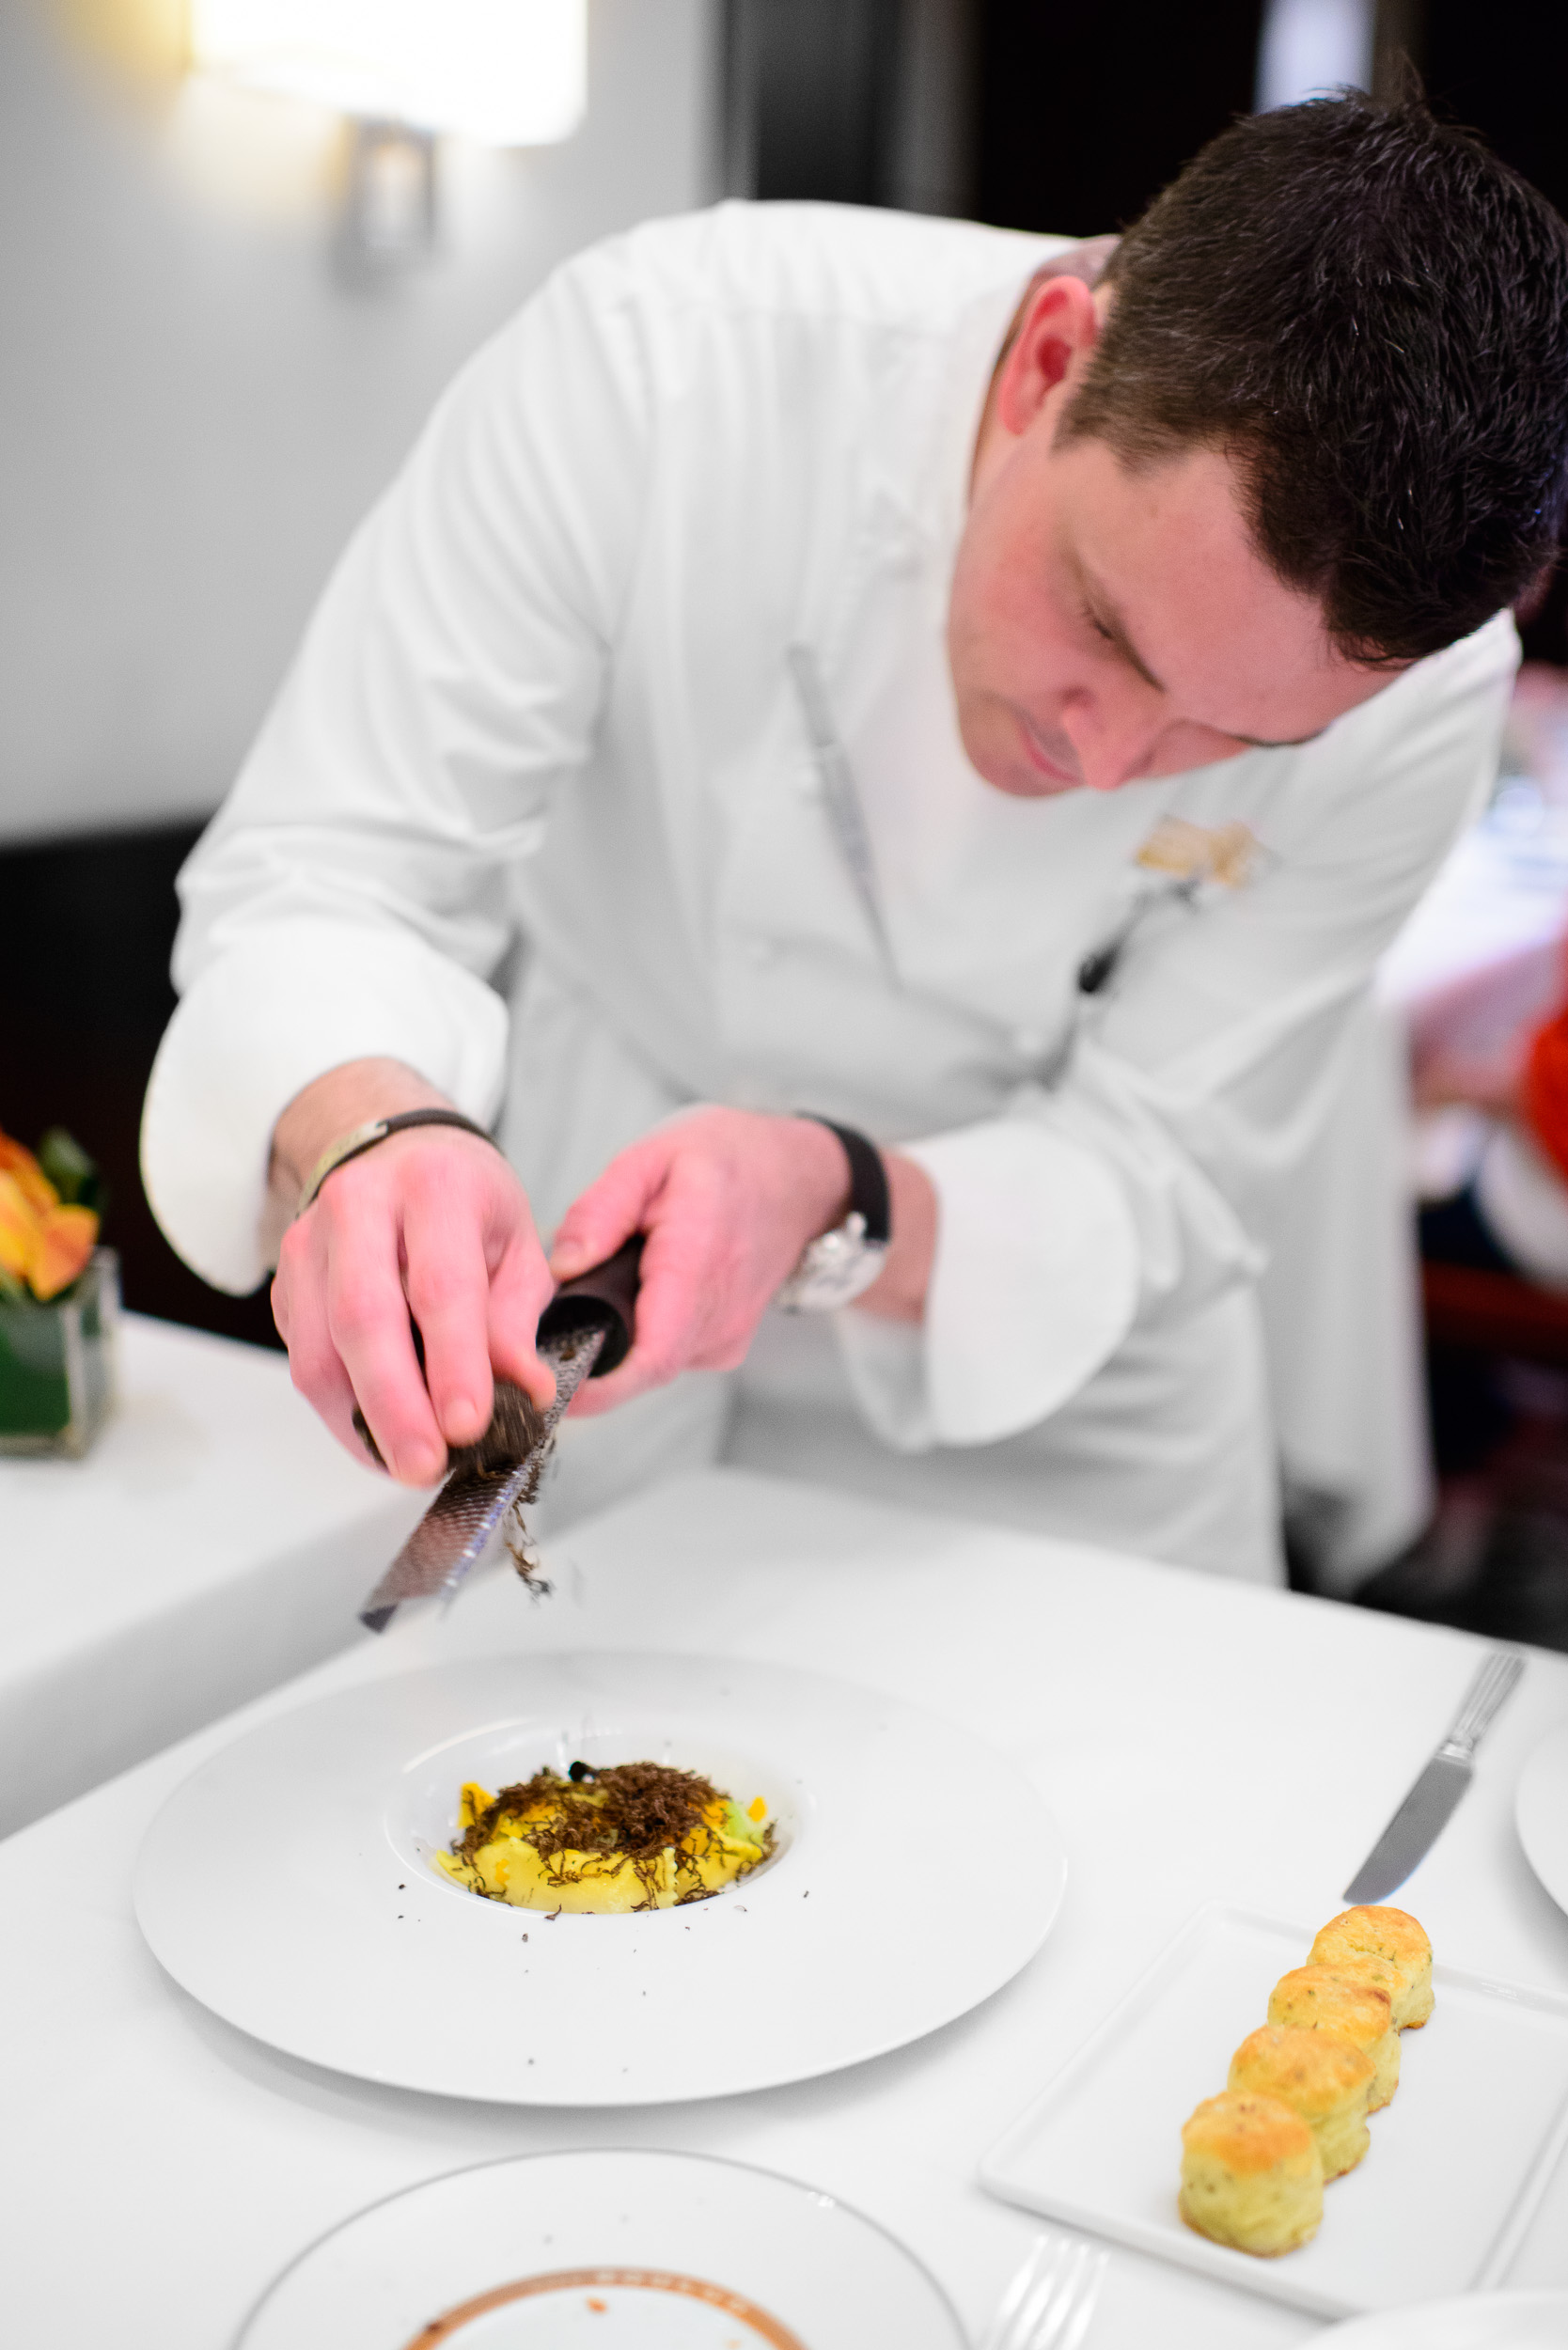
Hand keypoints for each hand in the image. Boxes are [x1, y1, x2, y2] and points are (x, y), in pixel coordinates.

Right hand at [269, 1062, 555, 1483]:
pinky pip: (304, 1362)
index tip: (468, 1426)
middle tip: (423, 1467)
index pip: (441, 1285)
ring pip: (318, 1350)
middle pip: (363, 1317)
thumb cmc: (465, 1202)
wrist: (393, 1153)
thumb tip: (523, 1392)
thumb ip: (517, 1319)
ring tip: (406, 1465)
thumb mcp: (517, 1245)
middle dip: (394, 1405)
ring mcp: (310, 1244)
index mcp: (436, 1187)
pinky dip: (342, 1412)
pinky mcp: (285, 1284)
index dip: (453, 1362)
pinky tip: (380, 1437)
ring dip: (362, 1421)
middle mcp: (361, 1206)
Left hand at [547, 1107, 936, 1416]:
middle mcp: (718, 1310)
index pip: (650, 1355)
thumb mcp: (651, 1158)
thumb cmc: (727, 1160)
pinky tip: (644, 1293)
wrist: (798, 1178)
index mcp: (695, 1258)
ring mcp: (727, 1334)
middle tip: (549, 1327)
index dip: (598, 1386)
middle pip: (641, 1367)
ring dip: (617, 1340)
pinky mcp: (726, 1345)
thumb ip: (601, 1210)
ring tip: (606, 1287)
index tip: (554, 1388)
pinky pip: (670, 1354)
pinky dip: (644, 1333)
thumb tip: (562, 1266)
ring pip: (652, 1363)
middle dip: (590, 1357)